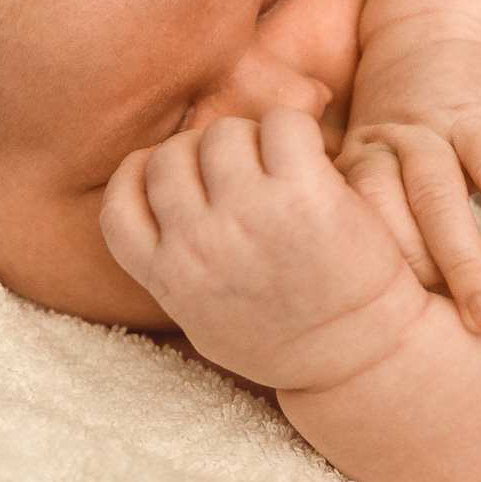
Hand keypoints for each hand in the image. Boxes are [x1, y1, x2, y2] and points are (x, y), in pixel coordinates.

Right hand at [99, 108, 426, 392]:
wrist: (361, 357)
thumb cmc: (285, 339)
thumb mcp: (205, 319)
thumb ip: (175, 268)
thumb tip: (161, 210)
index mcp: (170, 277)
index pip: (119, 203)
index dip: (142, 177)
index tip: (173, 177)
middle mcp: (200, 243)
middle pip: (171, 156)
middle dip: (203, 155)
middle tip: (243, 171)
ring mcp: (250, 215)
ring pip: (223, 133)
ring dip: (250, 140)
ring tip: (279, 167)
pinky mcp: (304, 194)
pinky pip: (282, 124)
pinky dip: (294, 128)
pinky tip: (310, 156)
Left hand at [340, 14, 480, 333]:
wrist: (437, 29)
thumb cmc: (400, 122)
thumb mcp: (358, 163)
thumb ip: (354, 224)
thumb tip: (340, 318)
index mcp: (348, 171)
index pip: (345, 240)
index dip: (361, 292)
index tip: (370, 350)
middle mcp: (382, 151)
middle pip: (387, 224)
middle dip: (406, 289)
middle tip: (422, 350)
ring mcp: (431, 131)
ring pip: (441, 201)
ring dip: (465, 263)